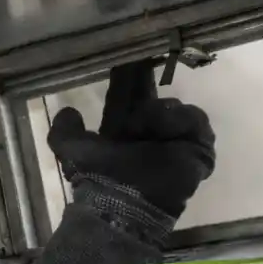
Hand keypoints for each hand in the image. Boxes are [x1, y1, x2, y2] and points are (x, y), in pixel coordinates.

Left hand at [47, 61, 215, 244]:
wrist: (126, 201)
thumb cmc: (99, 175)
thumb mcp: (70, 148)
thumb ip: (64, 130)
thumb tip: (68, 110)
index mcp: (125, 132)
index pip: (132, 99)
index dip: (131, 82)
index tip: (130, 62)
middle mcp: (152, 134)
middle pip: (156, 99)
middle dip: (147, 93)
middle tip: (139, 89)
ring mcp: (178, 141)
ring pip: (174, 107)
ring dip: (156, 115)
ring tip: (143, 131)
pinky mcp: (198, 149)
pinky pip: (195, 120)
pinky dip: (179, 123)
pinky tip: (164, 132)